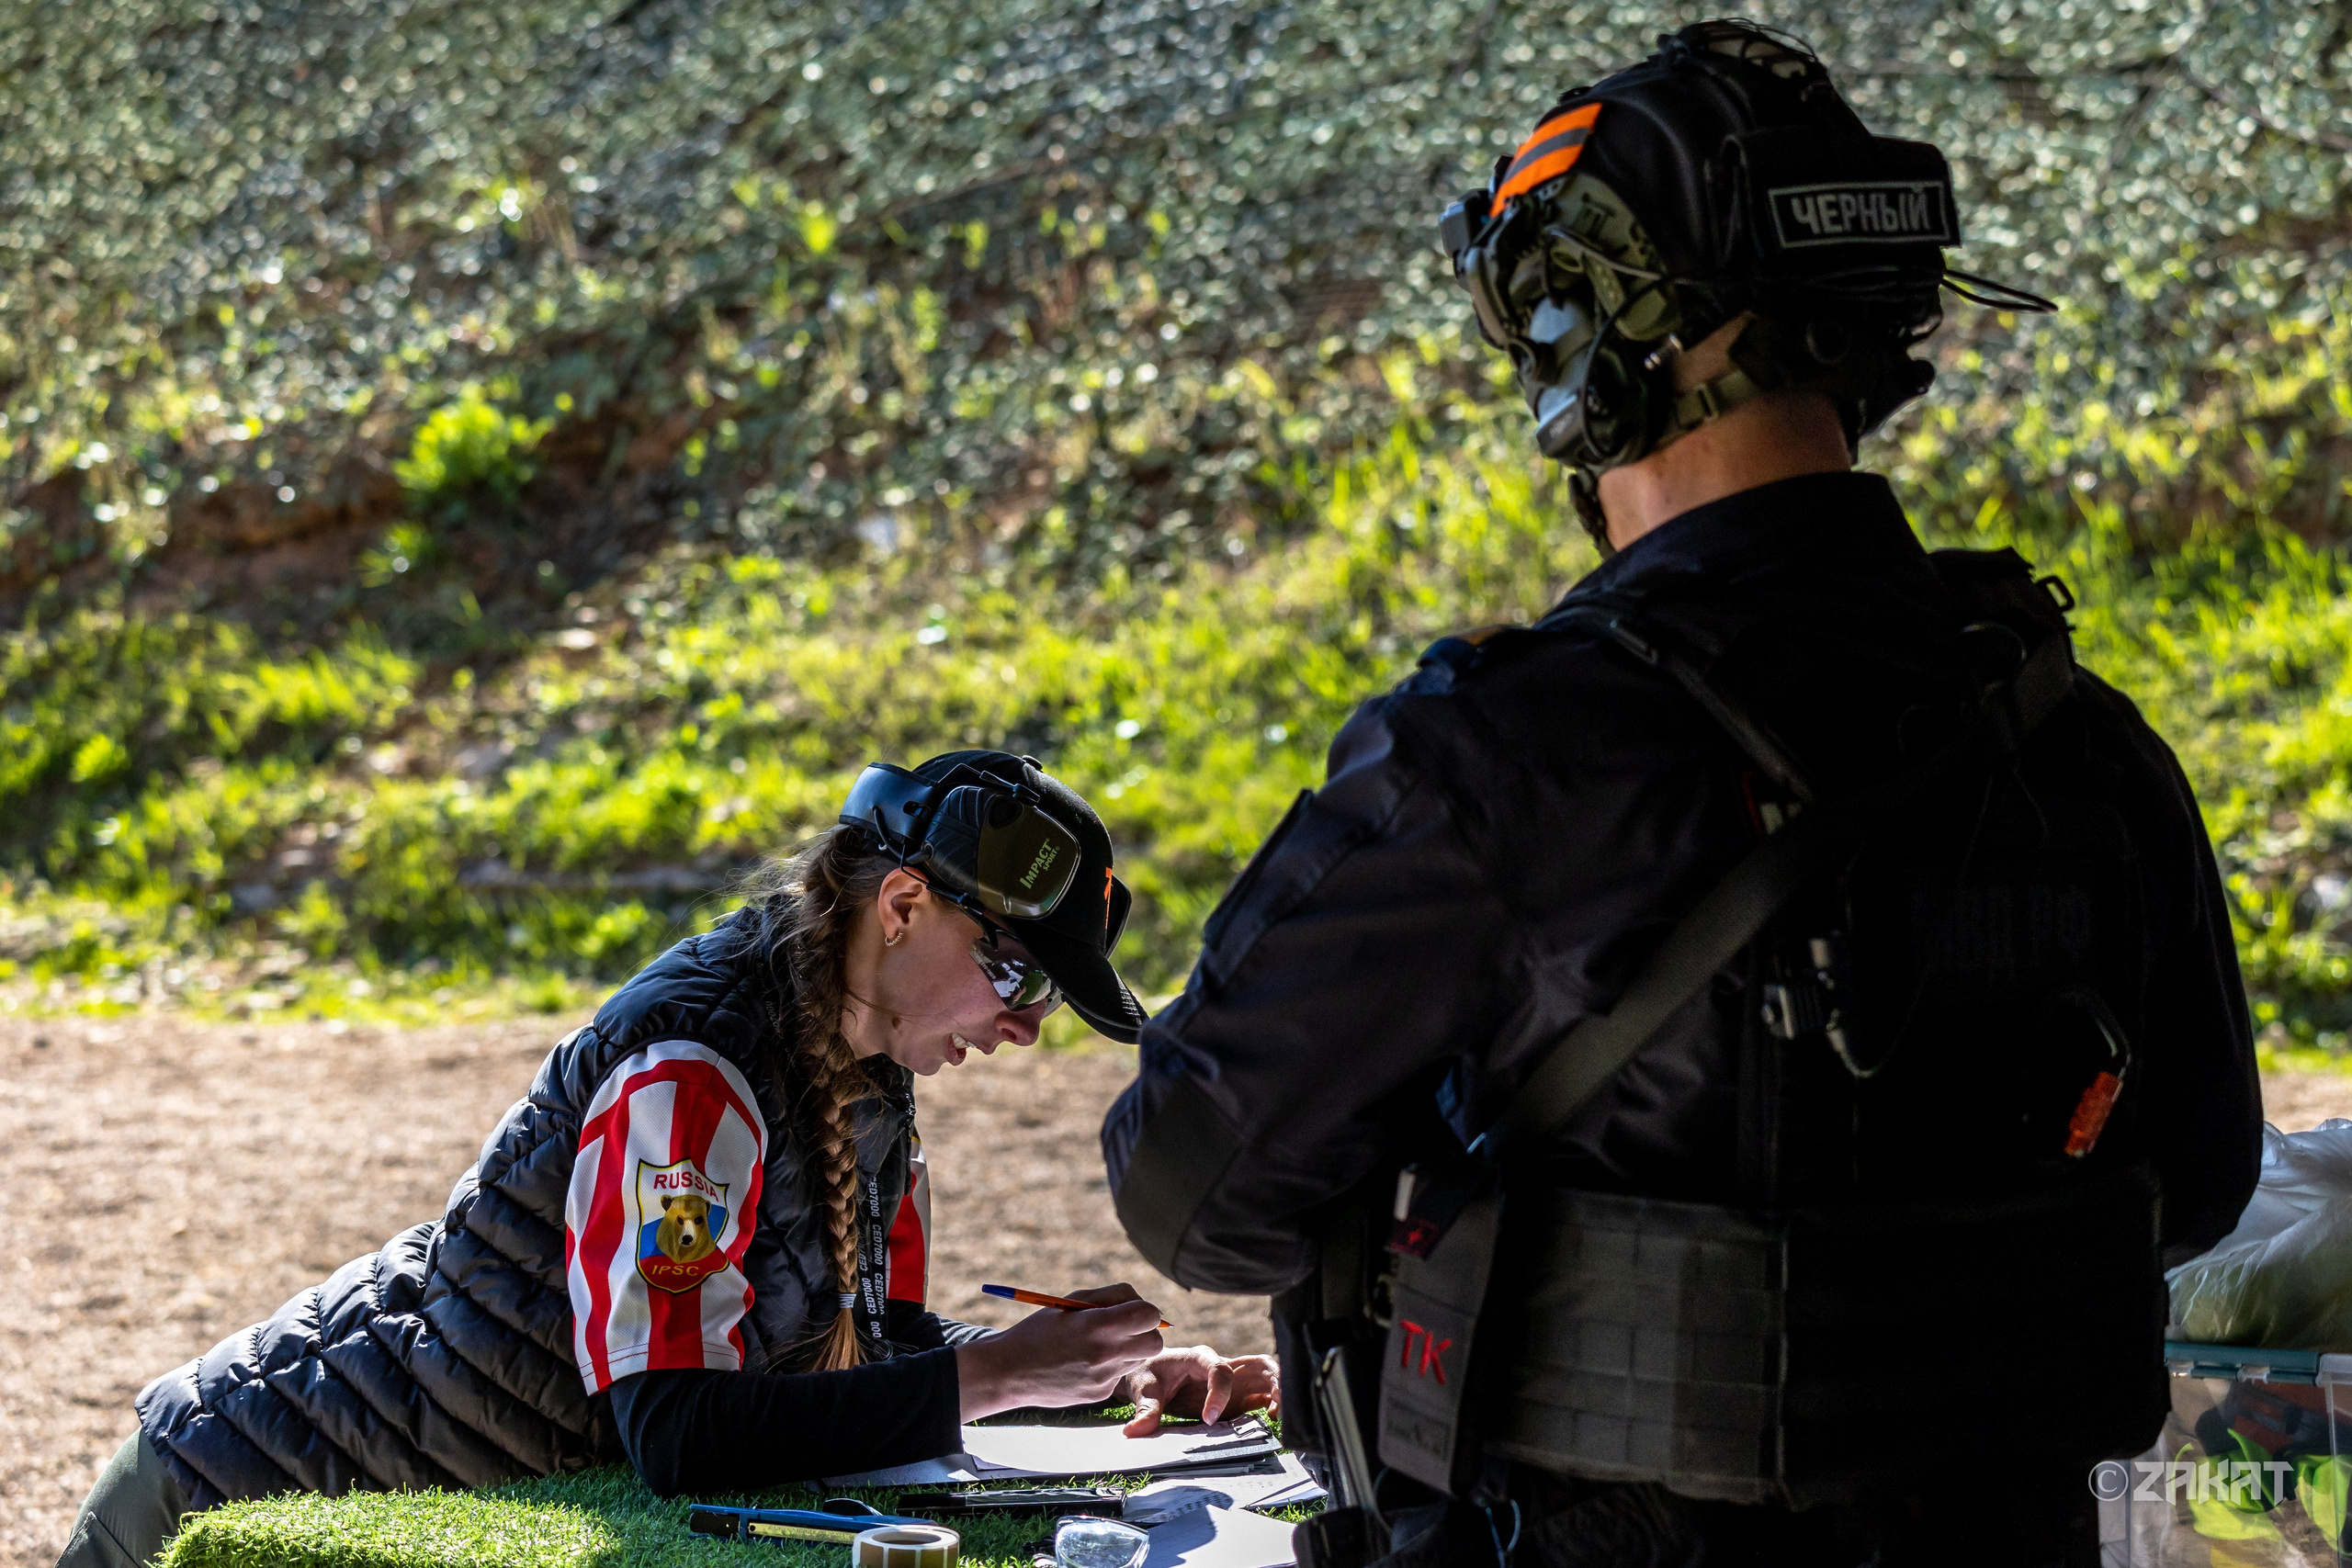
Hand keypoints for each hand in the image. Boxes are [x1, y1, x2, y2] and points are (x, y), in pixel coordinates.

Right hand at [956, 1283, 1165, 1420]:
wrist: (1010, 1371)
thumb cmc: (1040, 1330)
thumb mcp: (1071, 1303)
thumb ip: (1110, 1298)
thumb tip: (1143, 1303)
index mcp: (1096, 1325)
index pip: (1149, 1315)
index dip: (1146, 1310)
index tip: (1133, 1310)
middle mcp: (1104, 1354)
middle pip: (1156, 1343)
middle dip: (1148, 1332)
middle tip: (1128, 1327)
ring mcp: (1103, 1378)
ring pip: (1141, 1360)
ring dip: (1131, 1348)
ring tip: (1104, 1343)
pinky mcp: (1099, 1394)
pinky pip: (1120, 1375)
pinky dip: (1111, 1365)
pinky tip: (1087, 1361)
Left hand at [1119, 1349, 1279, 1435]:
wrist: (1147, 1374)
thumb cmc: (1147, 1373)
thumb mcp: (1143, 1389)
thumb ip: (1144, 1410)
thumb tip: (1135, 1432)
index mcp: (1199, 1357)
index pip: (1220, 1369)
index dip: (1219, 1393)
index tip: (1208, 1418)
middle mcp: (1221, 1366)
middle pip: (1257, 1364)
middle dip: (1272, 1381)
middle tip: (1275, 1408)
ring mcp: (1232, 1382)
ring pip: (1266, 1378)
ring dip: (1278, 1393)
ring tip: (1279, 1416)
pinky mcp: (1236, 1398)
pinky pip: (1260, 1398)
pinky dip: (1271, 1406)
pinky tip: (1271, 1422)